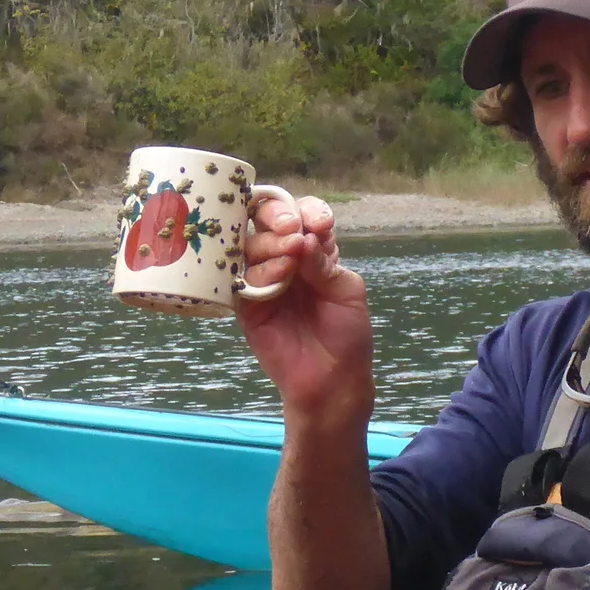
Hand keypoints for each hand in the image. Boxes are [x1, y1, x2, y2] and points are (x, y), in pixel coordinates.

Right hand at [236, 194, 375, 428]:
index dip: (307, 211)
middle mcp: (284, 259)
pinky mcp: (246, 304)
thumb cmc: (347, 333)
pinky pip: (241, 278)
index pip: (301, 215)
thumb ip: (325, 263)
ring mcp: (262, 280)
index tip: (320, 224)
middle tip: (293, 230)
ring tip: (291, 255)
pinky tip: (280, 275)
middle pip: (267, 221)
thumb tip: (303, 237)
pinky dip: (261, 271)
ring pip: (251, 245)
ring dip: (271, 244)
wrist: (333, 379)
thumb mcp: (348, 291)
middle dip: (278, 217)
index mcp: (312, 250)